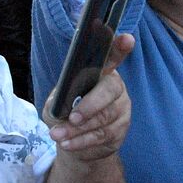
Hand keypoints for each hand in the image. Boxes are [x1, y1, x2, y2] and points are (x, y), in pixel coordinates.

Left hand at [47, 32, 133, 160]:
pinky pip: (103, 135)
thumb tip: (65, 109)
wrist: (75, 143)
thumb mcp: (56, 104)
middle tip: (73, 117)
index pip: (112, 56)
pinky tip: (67, 143)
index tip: (127, 39)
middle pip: (110, 90)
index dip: (120, 47)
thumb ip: (59, 101)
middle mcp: (115, 87)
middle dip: (91, 105)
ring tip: (58, 135)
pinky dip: (82, 141)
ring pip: (104, 117)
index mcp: (100, 72)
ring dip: (78, 129)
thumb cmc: (65, 114)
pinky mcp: (121, 129)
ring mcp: (121, 108)